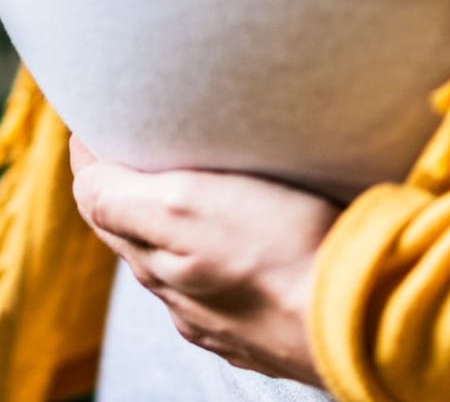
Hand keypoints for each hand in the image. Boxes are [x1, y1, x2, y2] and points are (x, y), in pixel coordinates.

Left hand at [69, 138, 338, 384]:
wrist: (368, 321)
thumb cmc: (281, 253)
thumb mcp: (183, 205)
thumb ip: (118, 196)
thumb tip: (81, 175)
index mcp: (152, 261)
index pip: (97, 198)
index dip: (93, 153)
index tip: (101, 115)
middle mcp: (180, 297)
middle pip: (133, 231)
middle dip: (128, 186)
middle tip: (141, 139)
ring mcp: (223, 320)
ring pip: (179, 262)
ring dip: (177, 223)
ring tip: (194, 184)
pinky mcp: (268, 333)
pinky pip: (226, 290)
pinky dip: (221, 257)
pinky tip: (243, 244)